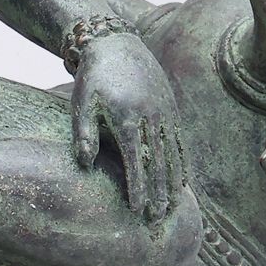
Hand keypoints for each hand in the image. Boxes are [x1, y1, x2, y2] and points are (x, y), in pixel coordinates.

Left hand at [72, 31, 187, 221]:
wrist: (116, 44)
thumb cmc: (93, 77)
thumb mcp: (81, 102)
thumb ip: (83, 133)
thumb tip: (86, 164)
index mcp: (126, 118)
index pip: (135, 161)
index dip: (138, 188)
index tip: (138, 211)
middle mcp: (150, 117)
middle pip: (157, 163)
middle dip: (159, 194)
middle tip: (159, 221)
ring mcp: (164, 113)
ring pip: (172, 155)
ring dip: (173, 184)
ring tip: (174, 208)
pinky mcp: (170, 108)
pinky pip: (179, 141)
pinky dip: (182, 163)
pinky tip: (184, 182)